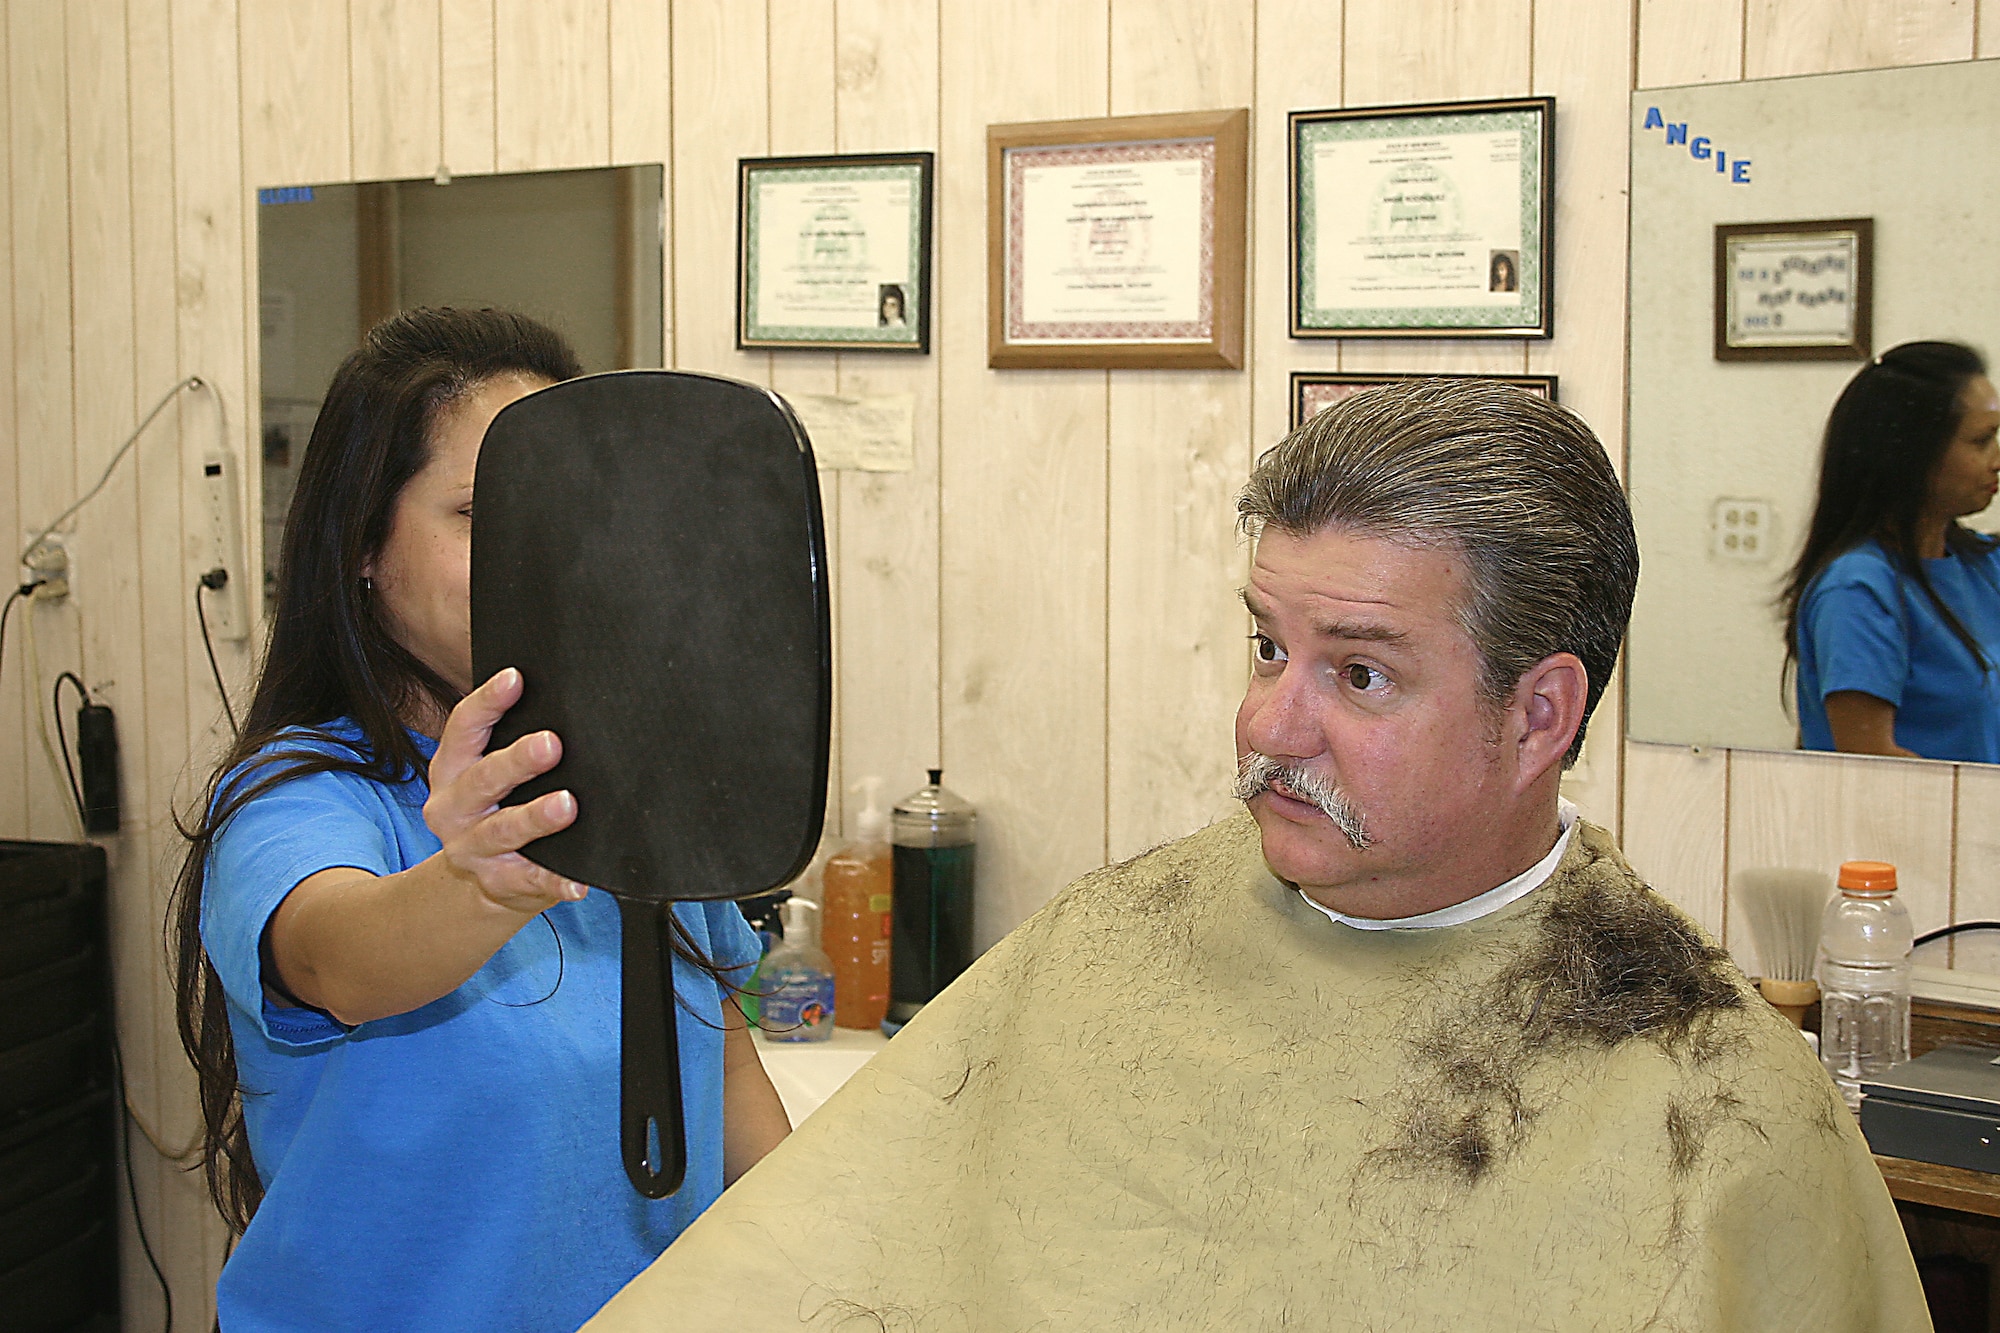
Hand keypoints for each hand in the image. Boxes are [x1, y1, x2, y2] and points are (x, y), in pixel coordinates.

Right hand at [424, 667, 586, 914]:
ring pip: (504, 830)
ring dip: (536, 817)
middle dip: (518, 760)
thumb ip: (507, 741)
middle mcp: (454, 808)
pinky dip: (556, 882)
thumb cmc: (496, 809)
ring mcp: (472, 849)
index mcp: (451, 770)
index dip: (488, 701)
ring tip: (566, 805)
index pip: (464, 727)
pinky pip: (532, 882)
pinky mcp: (499, 883)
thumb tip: (553, 696)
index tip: (516, 678)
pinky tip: (578, 882)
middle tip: (552, 744)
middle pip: (484, 778)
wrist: (482, 881)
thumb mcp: (486, 774)